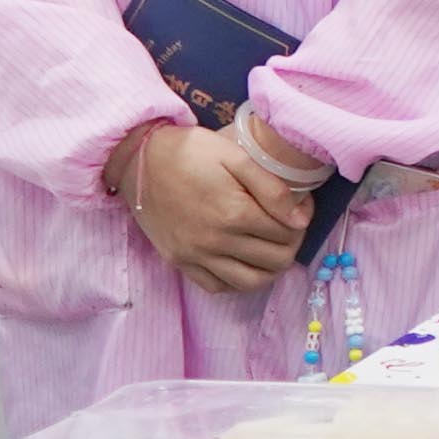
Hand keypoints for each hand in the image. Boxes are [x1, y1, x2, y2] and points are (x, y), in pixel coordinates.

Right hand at [114, 120, 307, 292]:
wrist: (138, 159)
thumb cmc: (190, 151)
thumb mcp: (236, 156)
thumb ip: (273, 189)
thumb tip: (301, 221)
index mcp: (233, 213)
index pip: (287, 234)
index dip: (301, 221)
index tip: (300, 208)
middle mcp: (215, 241)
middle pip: (275, 261)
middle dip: (291, 245)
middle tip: (289, 228)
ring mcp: (194, 255)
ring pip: (250, 282)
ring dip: (269, 268)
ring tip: (271, 248)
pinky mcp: (178, 261)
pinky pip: (216, 286)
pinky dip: (236, 280)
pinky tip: (242, 261)